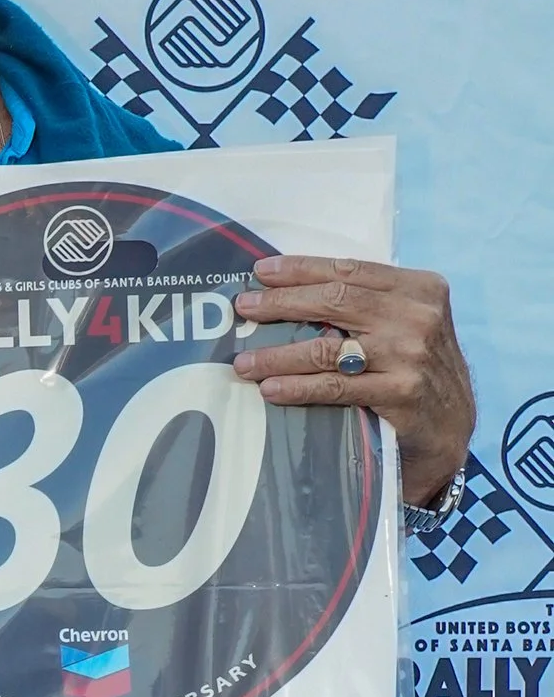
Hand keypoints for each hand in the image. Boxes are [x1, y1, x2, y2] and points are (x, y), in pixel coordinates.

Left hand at [233, 256, 475, 510]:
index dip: (301, 269)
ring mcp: (410, 356)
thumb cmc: (418, 367)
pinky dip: (298, 387)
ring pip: (328, 348)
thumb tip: (294, 289)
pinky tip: (270, 388)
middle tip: (244, 308)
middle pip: (335, 301)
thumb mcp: (407, 322)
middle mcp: (419, 317)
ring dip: (278, 354)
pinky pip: (335, 388)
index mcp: (420, 288)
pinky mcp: (400, 393)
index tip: (261, 272)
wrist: (452, 427)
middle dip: (281, 303)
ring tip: (243, 361)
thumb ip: (368, 303)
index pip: (351, 270)